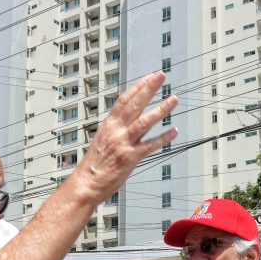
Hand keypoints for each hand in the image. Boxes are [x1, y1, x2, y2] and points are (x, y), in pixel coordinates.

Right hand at [72, 72, 178, 202]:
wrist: (86, 183)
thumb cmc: (94, 166)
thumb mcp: (103, 141)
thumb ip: (116, 131)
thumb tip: (127, 123)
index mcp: (108, 125)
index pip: (125, 100)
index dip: (138, 87)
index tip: (149, 77)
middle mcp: (116, 131)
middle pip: (135, 104)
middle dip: (150, 88)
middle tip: (161, 76)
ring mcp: (124, 144)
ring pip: (145, 121)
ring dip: (161, 109)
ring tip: (174, 99)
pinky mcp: (130, 158)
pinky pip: (150, 146)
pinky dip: (163, 138)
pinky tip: (174, 131)